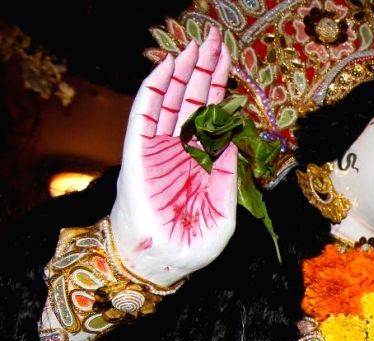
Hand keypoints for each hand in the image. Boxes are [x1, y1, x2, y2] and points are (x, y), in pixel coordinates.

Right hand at [110, 27, 236, 284]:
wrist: (159, 264)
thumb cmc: (191, 246)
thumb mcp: (223, 215)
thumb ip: (228, 180)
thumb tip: (234, 145)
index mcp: (202, 163)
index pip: (213, 119)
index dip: (221, 92)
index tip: (230, 65)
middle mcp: (181, 151)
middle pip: (193, 102)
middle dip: (204, 71)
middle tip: (215, 41)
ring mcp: (159, 149)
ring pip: (172, 101)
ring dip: (183, 72)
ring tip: (196, 45)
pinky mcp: (138, 152)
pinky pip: (145, 113)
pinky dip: (156, 89)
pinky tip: (168, 67)